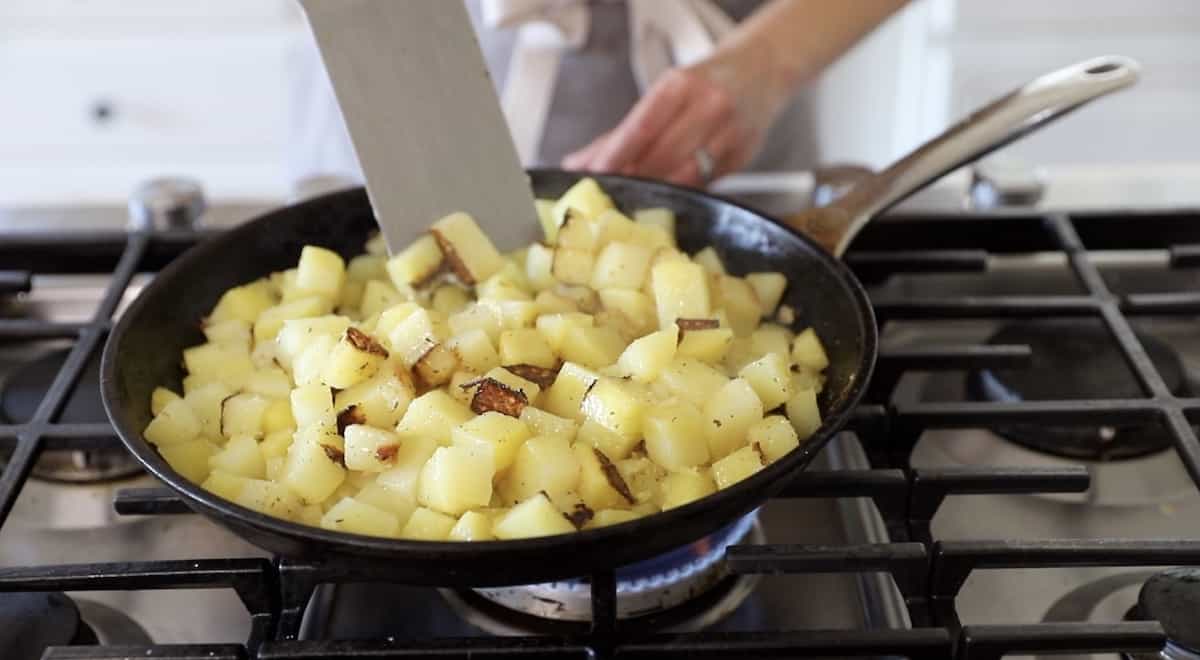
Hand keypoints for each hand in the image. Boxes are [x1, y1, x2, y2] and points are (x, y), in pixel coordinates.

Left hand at [562, 46, 785, 186]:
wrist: (761, 71)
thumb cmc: (704, 84)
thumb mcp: (667, 93)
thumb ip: (623, 133)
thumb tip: (578, 163)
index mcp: (682, 85)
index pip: (639, 128)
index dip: (614, 156)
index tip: (592, 174)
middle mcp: (708, 107)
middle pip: (659, 158)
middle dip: (630, 179)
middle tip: (608, 195)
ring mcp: (729, 135)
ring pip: (683, 178)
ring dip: (655, 192)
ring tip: (633, 200)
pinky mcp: (742, 158)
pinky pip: (703, 184)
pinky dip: (679, 192)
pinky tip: (665, 197)